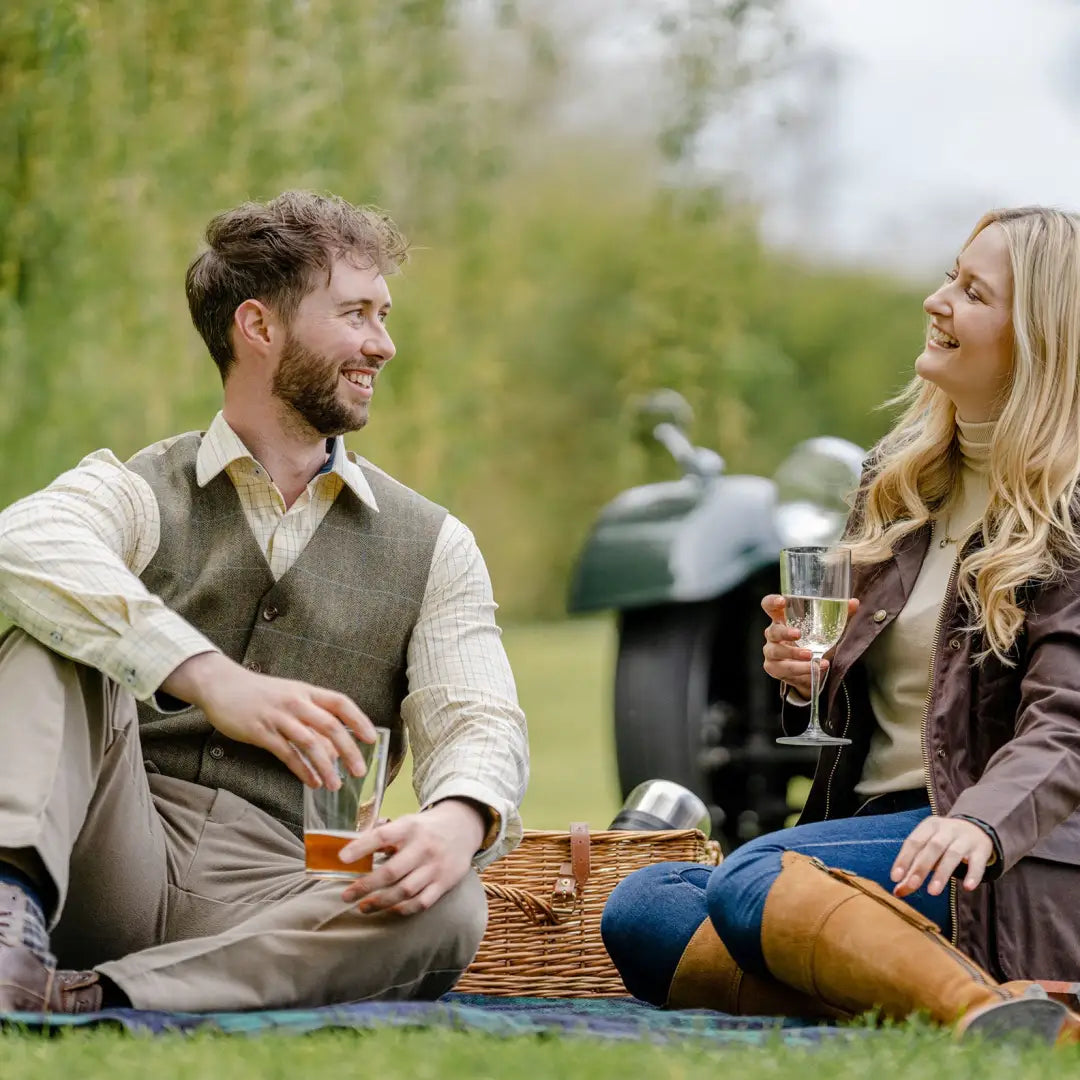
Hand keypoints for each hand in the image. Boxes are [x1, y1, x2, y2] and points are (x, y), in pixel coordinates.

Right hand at [161, 652, 374, 788]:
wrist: (222, 684)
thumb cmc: (261, 694)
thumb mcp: (290, 696)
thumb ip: (311, 717)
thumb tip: (335, 746)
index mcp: (306, 691)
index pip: (340, 703)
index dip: (359, 720)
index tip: (372, 738)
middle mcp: (296, 702)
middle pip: (330, 726)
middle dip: (349, 750)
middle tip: (360, 771)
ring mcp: (278, 716)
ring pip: (310, 743)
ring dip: (325, 766)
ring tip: (336, 785)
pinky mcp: (260, 731)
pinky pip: (287, 754)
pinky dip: (302, 770)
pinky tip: (312, 782)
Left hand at [338, 799, 486, 915]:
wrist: (464, 827)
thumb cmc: (426, 827)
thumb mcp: (407, 822)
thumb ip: (383, 835)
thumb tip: (351, 849)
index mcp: (410, 827)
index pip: (383, 836)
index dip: (361, 847)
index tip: (342, 858)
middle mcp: (424, 847)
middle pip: (391, 871)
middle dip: (365, 886)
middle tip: (347, 895)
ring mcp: (435, 867)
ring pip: (405, 890)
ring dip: (381, 902)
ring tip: (363, 907)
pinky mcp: (444, 882)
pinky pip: (421, 902)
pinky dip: (403, 909)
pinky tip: (389, 909)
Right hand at [761, 594, 859, 698]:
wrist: (809, 672)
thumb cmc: (814, 643)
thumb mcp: (826, 630)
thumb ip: (839, 616)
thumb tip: (854, 602)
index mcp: (782, 619)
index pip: (769, 606)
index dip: (772, 602)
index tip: (782, 601)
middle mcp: (773, 634)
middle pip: (773, 630)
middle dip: (784, 632)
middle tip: (799, 634)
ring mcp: (771, 651)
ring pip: (777, 651)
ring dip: (794, 654)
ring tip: (812, 656)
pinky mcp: (773, 667)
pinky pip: (785, 668)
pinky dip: (801, 669)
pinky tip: (815, 667)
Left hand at [891, 817, 992, 896]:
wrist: (976, 828)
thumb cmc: (944, 842)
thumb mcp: (928, 848)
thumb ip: (913, 868)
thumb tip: (898, 891)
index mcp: (929, 826)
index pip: (913, 842)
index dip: (903, 859)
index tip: (895, 878)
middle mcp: (946, 830)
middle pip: (932, 848)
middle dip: (921, 867)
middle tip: (912, 885)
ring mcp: (965, 839)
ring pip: (953, 855)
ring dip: (942, 874)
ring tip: (932, 892)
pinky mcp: (981, 850)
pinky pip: (978, 862)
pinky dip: (973, 875)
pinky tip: (968, 887)